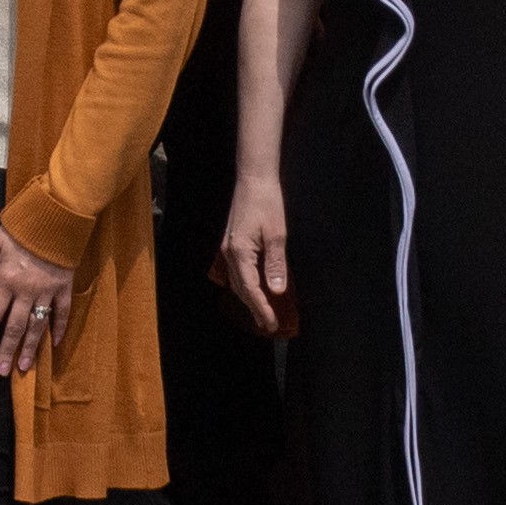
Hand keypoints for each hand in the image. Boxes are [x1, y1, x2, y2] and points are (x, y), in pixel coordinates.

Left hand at [0, 222, 79, 378]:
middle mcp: (26, 291)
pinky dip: (59, 328)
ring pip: (38, 325)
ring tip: (25, 367)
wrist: (56, 217)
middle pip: (15, 327)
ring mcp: (47, 291)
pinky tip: (54, 344)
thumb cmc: (23, 228)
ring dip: (31, 348)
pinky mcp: (64, 287)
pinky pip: (62, 313)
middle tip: (2, 372)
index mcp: (7, 280)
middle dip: (7, 350)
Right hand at [215, 179, 293, 335]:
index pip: (250, 289)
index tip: (272, 323)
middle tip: (269, 324)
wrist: (254, 179)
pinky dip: (246, 285)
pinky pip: (238, 271)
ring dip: (249, 298)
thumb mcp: (277, 234)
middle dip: (254, 308)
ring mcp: (228, 248)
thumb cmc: (267, 203)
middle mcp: (229, 253)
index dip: (261, 308)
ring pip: (237, 281)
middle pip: (240, 289)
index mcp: (239, 252)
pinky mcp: (232, 243)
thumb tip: (277, 290)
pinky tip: (256, 289)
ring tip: (263, 312)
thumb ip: (275, 264)